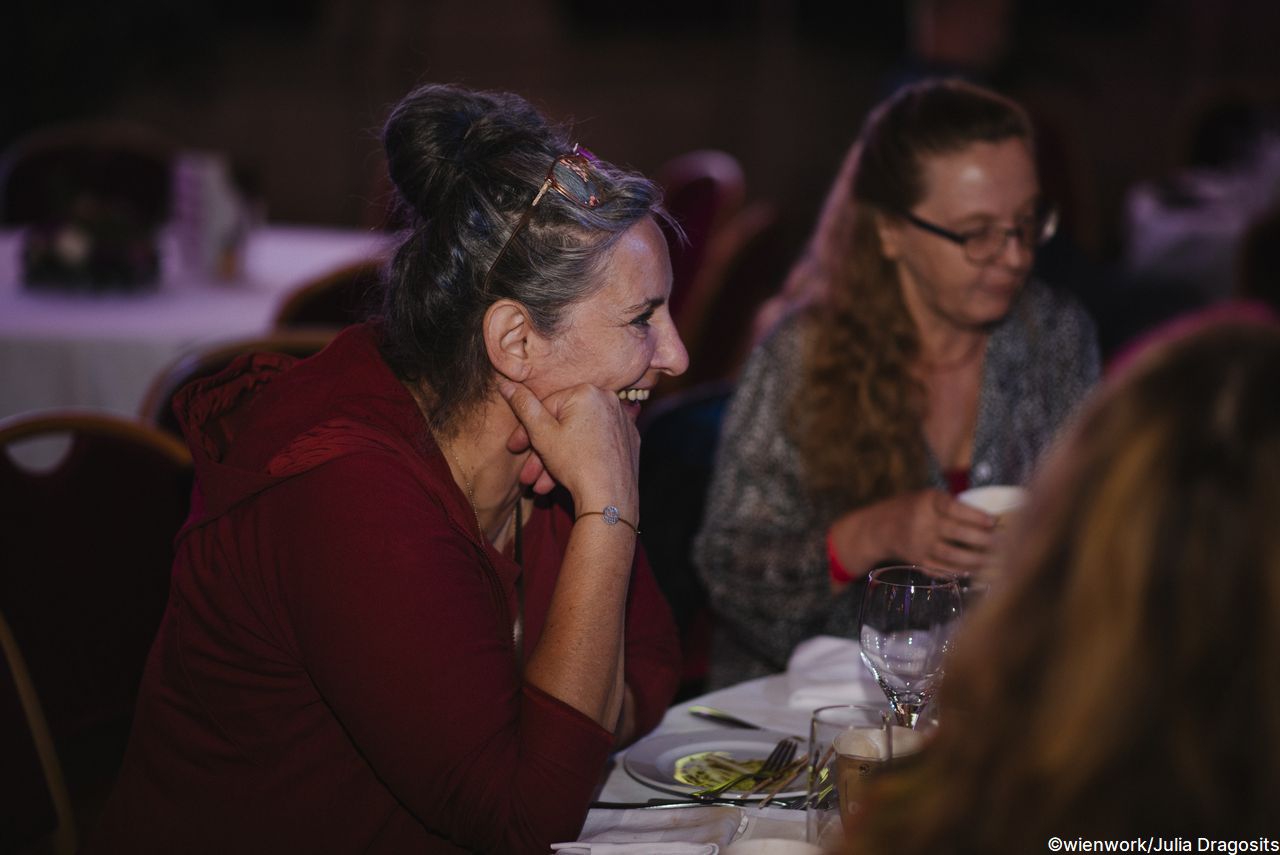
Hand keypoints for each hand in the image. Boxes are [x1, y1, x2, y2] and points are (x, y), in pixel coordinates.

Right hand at [499, 380, 639, 513]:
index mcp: (587, 392)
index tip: (515, 448)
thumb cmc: (576, 464)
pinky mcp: (629, 440)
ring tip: (543, 484)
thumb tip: (507, 385)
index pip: (547, 407)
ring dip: (558, 459)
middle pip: (565, 423)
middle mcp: (609, 400)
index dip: (526, 429)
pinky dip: (583, 457)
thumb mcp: (541, 434)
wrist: (609, 499)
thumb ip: (523, 406)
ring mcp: (622, 421)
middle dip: (542, 450)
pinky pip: (598, 444)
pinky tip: (569, 477)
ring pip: (580, 436)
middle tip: (528, 472)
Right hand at [833, 488, 997, 575]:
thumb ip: (952, 506)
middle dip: (983, 540)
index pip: (954, 508)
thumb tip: (990, 519)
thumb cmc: (912, 509)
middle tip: (1003, 543)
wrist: (879, 529)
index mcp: (926, 502)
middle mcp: (922, 523)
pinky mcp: (919, 561)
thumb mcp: (927, 498)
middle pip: (957, 533)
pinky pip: (944, 569)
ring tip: (996, 560)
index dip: (976, 516)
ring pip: (953, 555)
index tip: (994, 521)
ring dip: (977, 559)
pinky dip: (963, 571)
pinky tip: (979, 570)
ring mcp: (920, 545)